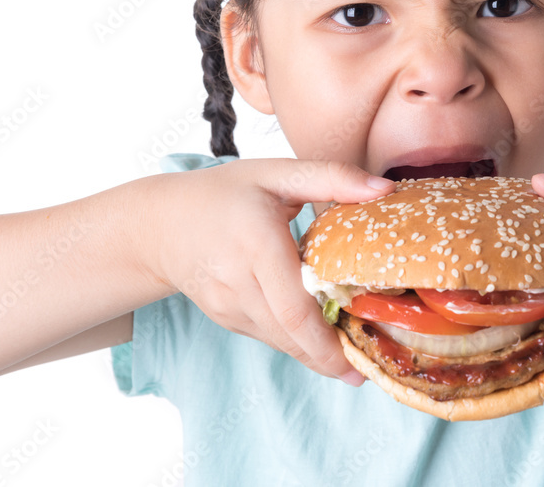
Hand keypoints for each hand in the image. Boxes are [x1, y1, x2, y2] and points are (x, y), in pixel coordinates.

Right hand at [140, 159, 395, 384]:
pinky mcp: (226, 317)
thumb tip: (384, 189)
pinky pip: (267, 335)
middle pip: (289, 335)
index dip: (326, 340)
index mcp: (257, 245)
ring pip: (279, 341)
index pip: (293, 308)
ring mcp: (228, 306)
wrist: (160, 224)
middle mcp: (239, 282)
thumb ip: (331, 178)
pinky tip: (319, 343)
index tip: (358, 357)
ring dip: (314, 355)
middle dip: (328, 358)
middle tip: (364, 371)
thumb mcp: (277, 173)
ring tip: (350, 361)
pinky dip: (295, 342)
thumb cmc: (225, 193)